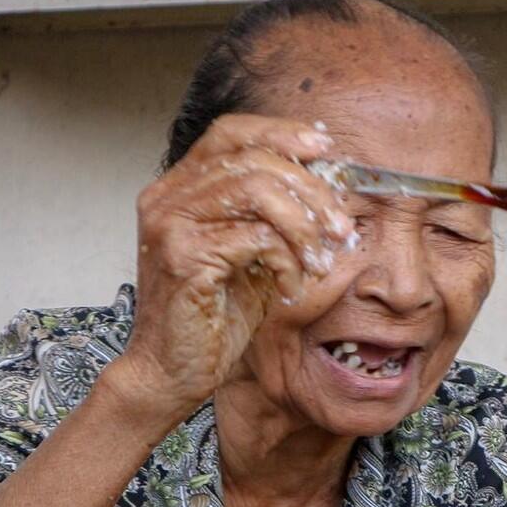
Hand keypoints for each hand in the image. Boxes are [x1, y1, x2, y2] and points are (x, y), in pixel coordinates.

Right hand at [114, 113, 355, 424]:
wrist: (171, 373)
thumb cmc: (210, 319)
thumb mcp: (248, 258)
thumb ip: (271, 221)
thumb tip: (325, 192)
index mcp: (178, 190)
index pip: (231, 134)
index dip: (281, 134)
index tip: (324, 150)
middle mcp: (166, 197)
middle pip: (251, 159)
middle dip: (309, 190)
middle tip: (340, 226)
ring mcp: (170, 224)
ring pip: (256, 190)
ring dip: (303, 224)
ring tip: (321, 260)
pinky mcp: (184, 257)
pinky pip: (255, 238)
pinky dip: (286, 260)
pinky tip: (291, 286)